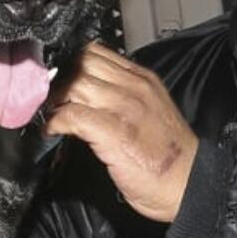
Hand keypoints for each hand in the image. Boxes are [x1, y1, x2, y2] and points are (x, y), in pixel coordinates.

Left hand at [45, 42, 198, 222]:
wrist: (191, 184)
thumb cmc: (169, 156)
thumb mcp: (150, 110)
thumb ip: (123, 96)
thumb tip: (89, 95)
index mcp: (142, 79)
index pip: (96, 53)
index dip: (70, 63)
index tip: (56, 79)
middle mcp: (134, 87)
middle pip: (81, 64)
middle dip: (57, 79)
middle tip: (45, 97)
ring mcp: (124, 108)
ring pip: (74, 85)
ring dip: (53, 99)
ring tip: (47, 113)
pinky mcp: (114, 132)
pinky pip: (74, 116)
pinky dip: (56, 121)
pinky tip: (52, 130)